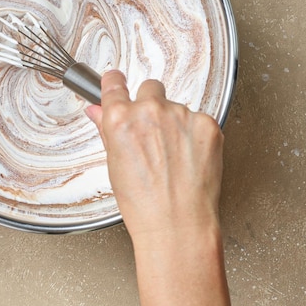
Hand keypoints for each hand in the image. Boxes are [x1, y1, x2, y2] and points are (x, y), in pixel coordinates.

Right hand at [86, 70, 223, 245]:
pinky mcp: (207, 124)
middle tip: (153, 134)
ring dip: (175, 123)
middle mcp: (150, 111)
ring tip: (173, 157)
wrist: (177, 224)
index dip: (115, 83)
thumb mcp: (115, 164)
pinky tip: (189, 158)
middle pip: (150, 88)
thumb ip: (108, 130)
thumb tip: (98, 112)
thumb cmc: (143, 203)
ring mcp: (181, 115)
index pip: (114, 83)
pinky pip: (198, 120)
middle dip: (150, 105)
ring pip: (177, 107)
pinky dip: (195, 135)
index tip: (117, 81)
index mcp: (121, 119)